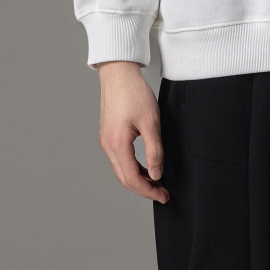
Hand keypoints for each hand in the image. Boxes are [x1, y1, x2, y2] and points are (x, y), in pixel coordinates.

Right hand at [97, 61, 169, 202]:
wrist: (118, 73)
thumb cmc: (134, 93)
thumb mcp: (151, 122)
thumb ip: (155, 150)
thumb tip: (156, 174)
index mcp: (117, 144)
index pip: (132, 179)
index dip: (148, 191)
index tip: (163, 196)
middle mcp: (108, 145)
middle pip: (124, 178)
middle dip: (143, 189)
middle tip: (162, 193)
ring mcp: (106, 140)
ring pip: (121, 170)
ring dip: (137, 179)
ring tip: (156, 181)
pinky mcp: (108, 134)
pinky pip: (119, 159)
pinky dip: (132, 167)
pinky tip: (145, 166)